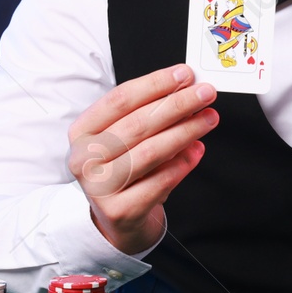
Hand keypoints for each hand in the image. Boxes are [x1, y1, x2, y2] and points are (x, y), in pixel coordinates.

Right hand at [67, 63, 216, 253]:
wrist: (118, 218)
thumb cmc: (125, 167)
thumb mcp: (126, 138)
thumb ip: (150, 113)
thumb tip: (187, 89)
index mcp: (82, 132)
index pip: (120, 99)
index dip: (155, 84)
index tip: (185, 74)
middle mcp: (83, 158)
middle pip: (138, 123)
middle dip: (177, 104)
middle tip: (206, 93)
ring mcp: (99, 187)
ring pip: (151, 151)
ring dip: (186, 131)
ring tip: (209, 118)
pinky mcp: (120, 211)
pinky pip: (160, 181)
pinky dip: (183, 163)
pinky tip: (197, 150)